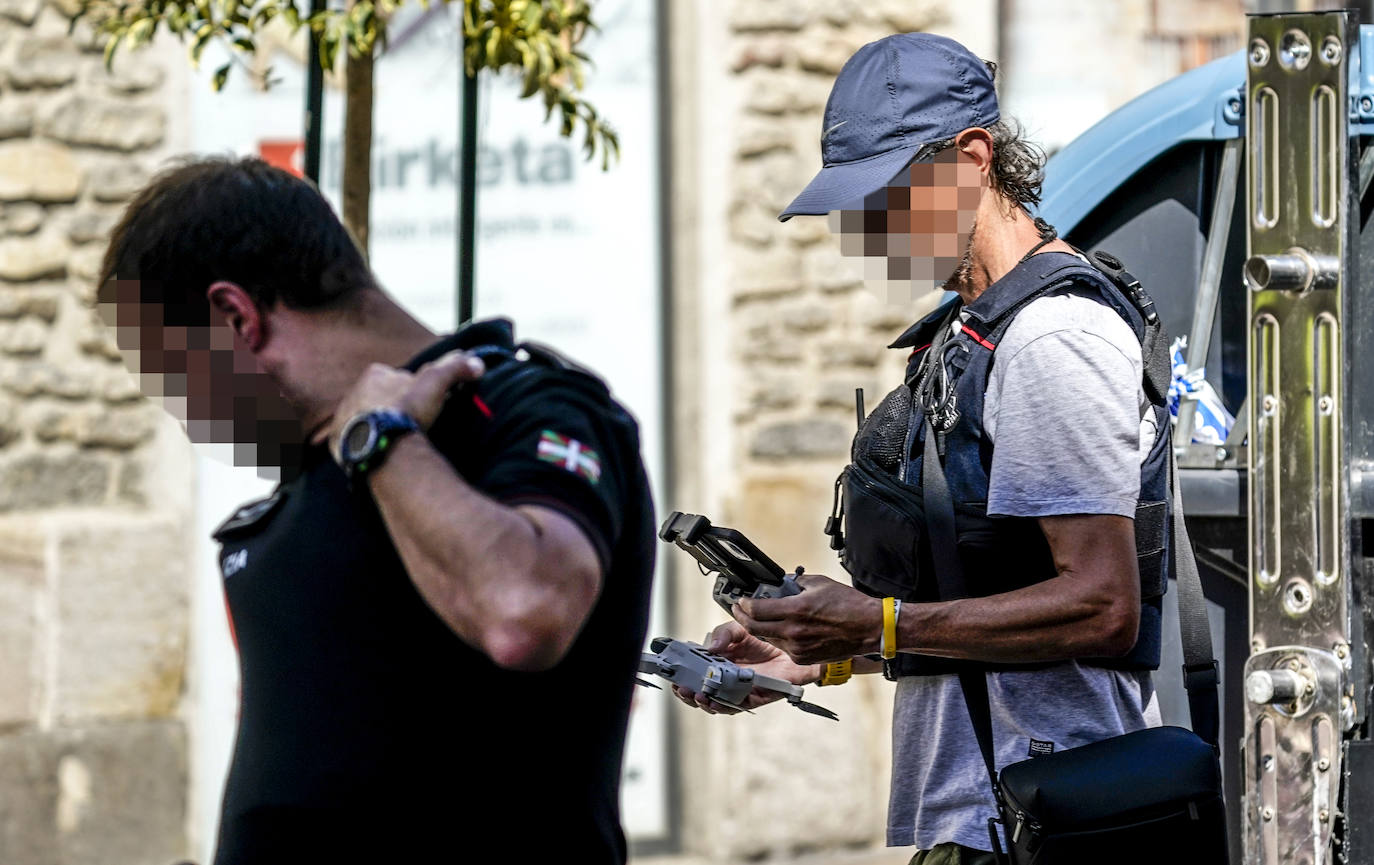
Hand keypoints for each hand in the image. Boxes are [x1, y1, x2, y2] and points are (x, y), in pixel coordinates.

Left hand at [311, 350, 485, 461]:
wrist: (384, 447)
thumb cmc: (408, 411)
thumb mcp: (436, 383)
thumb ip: (455, 368)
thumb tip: (477, 363)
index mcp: (374, 374)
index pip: (396, 378)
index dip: (412, 391)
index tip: (423, 405)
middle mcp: (353, 393)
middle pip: (379, 399)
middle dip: (392, 408)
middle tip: (411, 424)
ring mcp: (343, 418)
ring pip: (364, 419)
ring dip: (377, 426)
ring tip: (397, 441)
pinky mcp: (336, 442)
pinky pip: (351, 441)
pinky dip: (364, 444)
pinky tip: (379, 452)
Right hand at [671, 620, 820, 714]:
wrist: (794, 649)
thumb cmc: (766, 639)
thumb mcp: (740, 629)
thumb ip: (723, 633)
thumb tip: (710, 647)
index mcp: (716, 661)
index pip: (693, 670)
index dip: (680, 673)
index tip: (671, 672)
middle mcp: (723, 678)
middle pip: (699, 690)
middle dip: (686, 692)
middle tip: (680, 687)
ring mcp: (735, 690)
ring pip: (713, 702)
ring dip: (701, 701)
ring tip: (695, 695)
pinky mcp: (750, 698)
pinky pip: (733, 706)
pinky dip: (721, 706)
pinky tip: (714, 702)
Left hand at [732, 573, 882, 665]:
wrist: (869, 628)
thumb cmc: (848, 605)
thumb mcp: (819, 583)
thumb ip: (795, 583)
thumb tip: (780, 583)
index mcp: (796, 610)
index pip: (756, 609)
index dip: (743, 604)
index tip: (740, 600)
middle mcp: (793, 632)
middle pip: (754, 627)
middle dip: (741, 617)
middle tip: (738, 610)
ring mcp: (797, 648)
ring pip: (767, 638)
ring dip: (760, 628)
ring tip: (758, 617)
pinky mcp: (803, 659)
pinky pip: (782, 647)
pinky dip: (778, 638)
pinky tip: (781, 629)